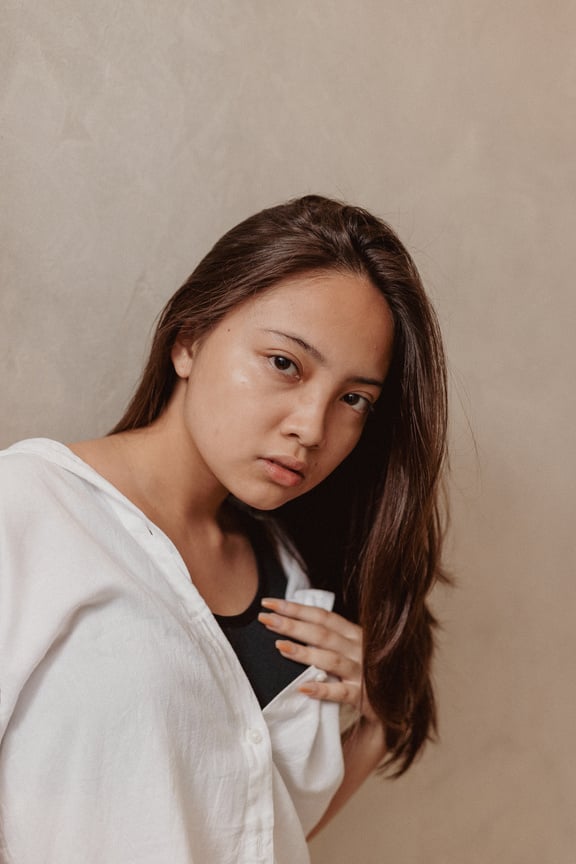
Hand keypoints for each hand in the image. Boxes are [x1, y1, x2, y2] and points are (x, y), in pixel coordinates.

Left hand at [258, 598, 377, 723]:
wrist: (400, 703)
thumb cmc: (368, 671)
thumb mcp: (353, 647)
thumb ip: (330, 637)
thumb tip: (294, 622)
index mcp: (355, 633)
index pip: (322, 616)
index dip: (296, 608)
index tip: (269, 603)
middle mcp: (359, 648)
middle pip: (322, 633)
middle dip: (292, 624)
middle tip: (265, 619)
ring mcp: (362, 672)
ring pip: (330, 659)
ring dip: (304, 652)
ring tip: (279, 646)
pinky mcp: (364, 697)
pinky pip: (341, 693)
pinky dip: (322, 690)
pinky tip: (303, 688)